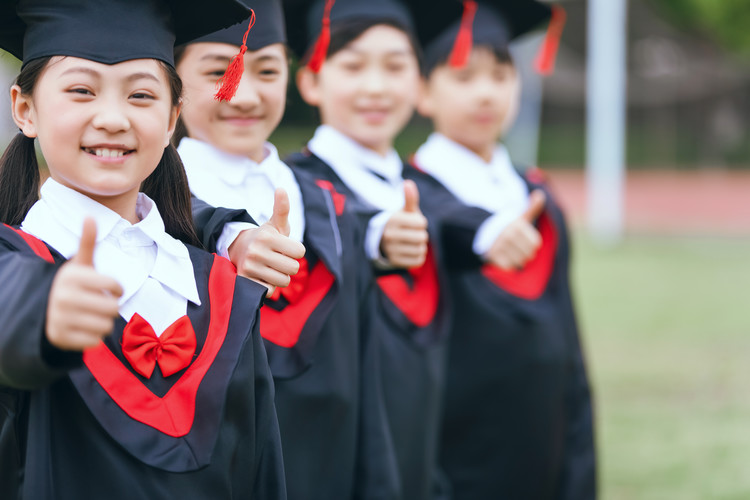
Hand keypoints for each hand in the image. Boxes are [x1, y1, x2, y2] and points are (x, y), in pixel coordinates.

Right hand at [46, 218, 122, 350]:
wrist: (46, 308)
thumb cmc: (75, 284)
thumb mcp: (80, 264)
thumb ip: (88, 242)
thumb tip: (90, 216)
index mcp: (72, 277)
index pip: (115, 286)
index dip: (117, 289)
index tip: (111, 289)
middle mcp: (64, 297)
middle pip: (113, 308)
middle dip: (111, 307)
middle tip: (100, 304)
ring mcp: (60, 318)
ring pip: (105, 326)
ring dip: (104, 322)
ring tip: (92, 315)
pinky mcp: (60, 338)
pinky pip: (95, 341)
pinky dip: (94, 336)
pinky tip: (83, 328)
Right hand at [228, 188, 305, 296]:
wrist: (239, 249)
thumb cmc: (265, 238)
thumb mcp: (275, 223)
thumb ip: (282, 208)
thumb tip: (281, 189)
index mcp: (267, 236)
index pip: (300, 252)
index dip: (296, 250)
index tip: (285, 248)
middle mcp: (256, 251)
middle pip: (293, 268)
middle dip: (289, 265)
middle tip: (277, 258)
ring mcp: (249, 266)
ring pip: (283, 281)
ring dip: (280, 276)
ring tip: (269, 267)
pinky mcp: (244, 280)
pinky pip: (270, 291)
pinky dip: (269, 286)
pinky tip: (262, 276)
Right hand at [380, 180, 428, 268]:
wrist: (384, 240)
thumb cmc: (400, 222)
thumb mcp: (404, 210)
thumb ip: (409, 198)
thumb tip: (408, 183)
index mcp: (393, 220)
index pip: (421, 223)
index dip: (421, 222)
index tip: (412, 223)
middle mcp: (389, 235)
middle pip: (422, 237)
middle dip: (421, 235)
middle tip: (412, 233)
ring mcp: (391, 250)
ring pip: (420, 249)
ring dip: (420, 246)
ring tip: (411, 242)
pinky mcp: (395, 262)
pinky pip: (418, 261)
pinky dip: (418, 256)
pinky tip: (410, 251)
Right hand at [486, 190, 545, 269]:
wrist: (484, 232)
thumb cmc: (509, 226)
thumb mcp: (520, 216)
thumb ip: (533, 207)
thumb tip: (540, 194)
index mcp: (518, 226)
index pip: (535, 244)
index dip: (531, 244)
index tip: (523, 240)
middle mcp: (508, 234)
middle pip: (528, 254)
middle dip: (524, 253)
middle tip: (516, 247)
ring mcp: (499, 245)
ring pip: (519, 262)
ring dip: (516, 260)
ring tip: (510, 252)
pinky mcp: (492, 255)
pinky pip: (508, 266)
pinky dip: (507, 264)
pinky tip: (503, 257)